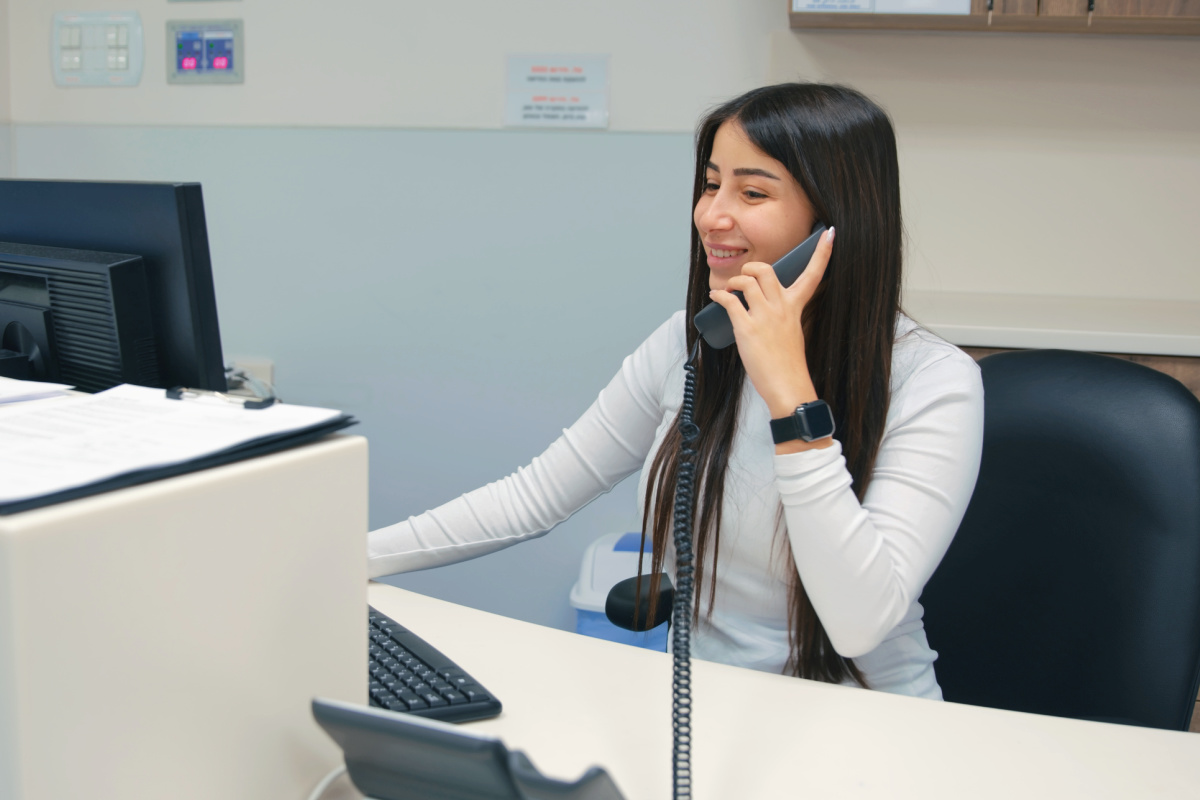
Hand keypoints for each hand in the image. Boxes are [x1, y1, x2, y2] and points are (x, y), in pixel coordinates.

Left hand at [707, 227, 835, 426]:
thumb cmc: (789, 364)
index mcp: (795, 308)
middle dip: (750, 267)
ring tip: (728, 291)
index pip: (813, 275)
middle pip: (765, 269)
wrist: (788, 386)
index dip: (822, 252)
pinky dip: (720, 295)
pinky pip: (730, 300)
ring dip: (733, 281)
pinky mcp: (747, 328)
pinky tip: (716, 298)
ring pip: (746, 280)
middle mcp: (781, 307)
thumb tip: (765, 306)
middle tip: (743, 277)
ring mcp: (764, 316)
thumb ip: (783, 315)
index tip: (829, 233)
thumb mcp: (793, 333)